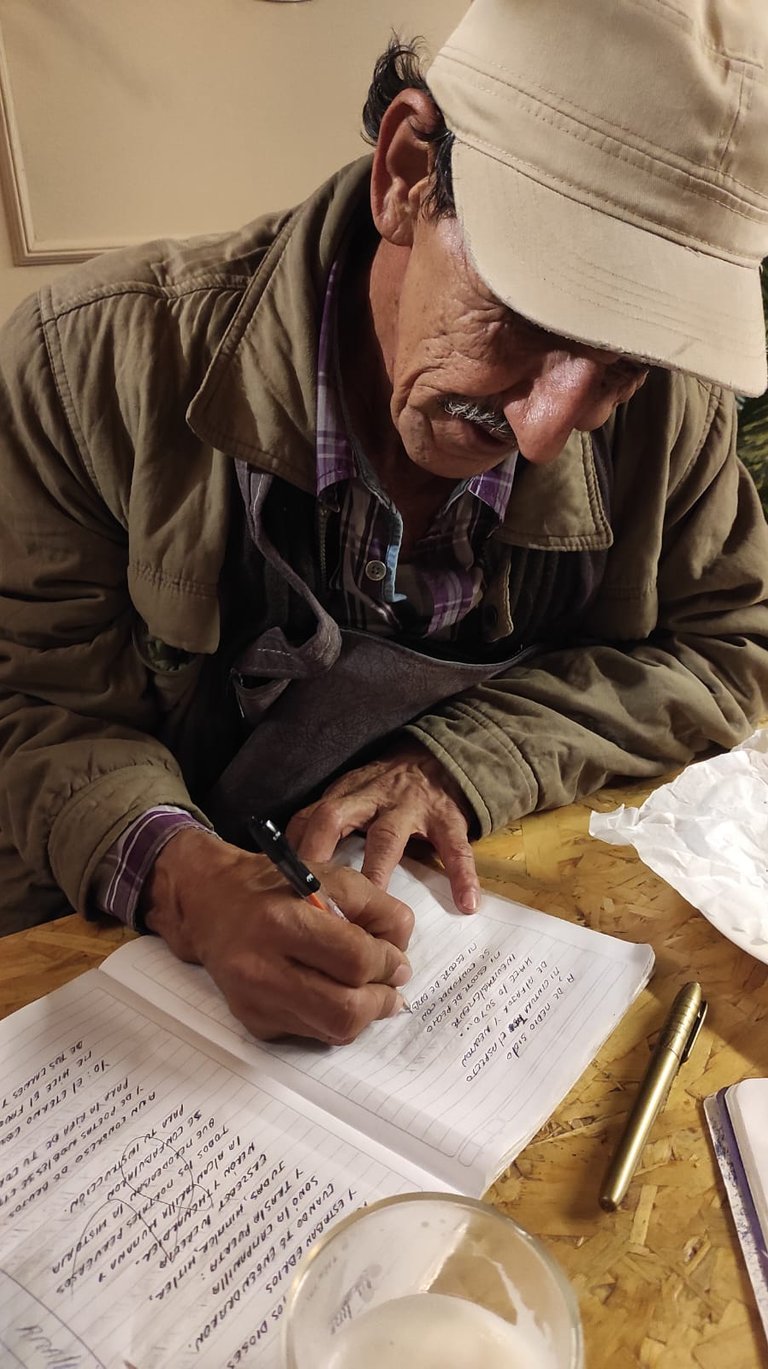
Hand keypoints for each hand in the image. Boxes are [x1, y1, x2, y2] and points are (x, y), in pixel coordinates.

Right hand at [142, 827, 413, 1043]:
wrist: (211, 904)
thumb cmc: (277, 886)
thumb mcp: (332, 876)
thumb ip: (378, 908)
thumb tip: (400, 958)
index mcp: (283, 920)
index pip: (355, 960)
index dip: (389, 964)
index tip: (397, 961)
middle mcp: (262, 966)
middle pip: (344, 1010)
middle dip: (381, 1001)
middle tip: (390, 987)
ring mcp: (254, 1001)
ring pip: (332, 1031)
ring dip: (363, 1015)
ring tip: (368, 992)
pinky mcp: (252, 1021)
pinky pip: (311, 1035)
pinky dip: (333, 1019)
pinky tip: (332, 993)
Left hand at [287, 742, 479, 913]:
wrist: (442, 756)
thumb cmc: (390, 787)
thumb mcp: (353, 794)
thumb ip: (325, 822)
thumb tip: (288, 867)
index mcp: (346, 795)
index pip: (309, 816)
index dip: (292, 847)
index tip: (277, 881)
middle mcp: (372, 797)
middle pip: (335, 818)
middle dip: (319, 852)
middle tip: (310, 894)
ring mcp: (410, 806)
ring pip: (388, 838)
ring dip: (377, 871)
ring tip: (375, 905)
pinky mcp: (446, 817)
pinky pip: (454, 847)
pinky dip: (461, 874)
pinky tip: (466, 902)